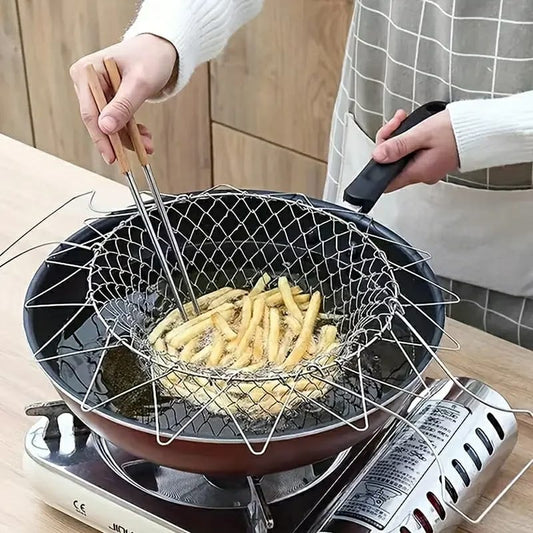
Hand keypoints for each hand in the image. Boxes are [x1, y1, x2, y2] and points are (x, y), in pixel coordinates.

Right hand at [69, 34, 177, 163]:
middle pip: (98, 120)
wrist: (162, 49)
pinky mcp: (108, 98)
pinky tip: (145, 137)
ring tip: (149, 146)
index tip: (112, 157)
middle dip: (119, 139)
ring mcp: (97, 91)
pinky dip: (131, 131)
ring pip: (110, 124)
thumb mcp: (139, 84)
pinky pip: (117, 120)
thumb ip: (123, 106)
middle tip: (137, 154)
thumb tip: (105, 128)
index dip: (101, 137)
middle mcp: (86, 81)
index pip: (90, 112)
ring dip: (129, 138)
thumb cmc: (151, 58)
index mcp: (86, 72)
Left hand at [372, 108, 459, 191]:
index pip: (386, 181)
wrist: (484, 128)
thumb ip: (398, 146)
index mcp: (418, 172)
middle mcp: (422, 174)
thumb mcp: (423, 134)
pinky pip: (414, 153)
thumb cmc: (458, 130)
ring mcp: (428, 167)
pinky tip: (414, 126)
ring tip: (404, 119)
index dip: (379, 163)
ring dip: (399, 137)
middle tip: (397, 123)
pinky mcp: (433, 160)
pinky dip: (410, 139)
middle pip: (392, 164)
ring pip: (402, 156)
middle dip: (389, 141)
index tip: (382, 144)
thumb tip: (378, 156)